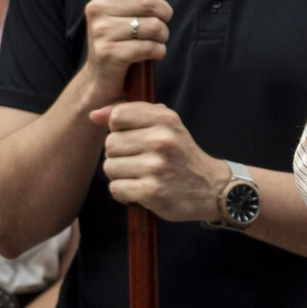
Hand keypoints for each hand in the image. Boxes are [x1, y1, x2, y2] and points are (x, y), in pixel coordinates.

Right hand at [81, 0, 173, 101]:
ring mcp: (100, 31)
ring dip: (163, 36)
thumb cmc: (124, 31)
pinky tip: (148, 54)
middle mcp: (95, 6)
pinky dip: (158, 52)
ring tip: (152, 40)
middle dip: (165, 14)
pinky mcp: (109, 53)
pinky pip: (151, 47)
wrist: (103, 74)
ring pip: (155, 26)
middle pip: (150, 1)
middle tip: (158, 22)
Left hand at [91, 102, 227, 221]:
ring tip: (142, 176)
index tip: (134, 138)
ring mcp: (156, 166)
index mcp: (166, 120)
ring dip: (122, 175)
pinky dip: (125, 193)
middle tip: (141, 161)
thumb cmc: (181, 156)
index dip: (119, 129)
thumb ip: (132, 114)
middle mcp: (161, 140)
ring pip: (110, 167)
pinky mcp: (151, 191)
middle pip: (110, 144)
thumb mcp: (167, 126)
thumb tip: (94, 115)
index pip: (118, 116)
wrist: (212, 189)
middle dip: (120, 155)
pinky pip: (116, 188)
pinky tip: (142, 190)